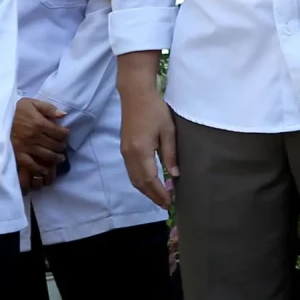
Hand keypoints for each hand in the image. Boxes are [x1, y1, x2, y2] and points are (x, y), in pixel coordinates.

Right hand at [12, 98, 68, 189]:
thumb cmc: (15, 110)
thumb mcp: (32, 103)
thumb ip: (48, 108)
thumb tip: (63, 115)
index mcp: (40, 123)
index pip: (60, 133)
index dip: (65, 135)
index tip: (65, 135)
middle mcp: (35, 136)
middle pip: (55, 145)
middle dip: (62, 146)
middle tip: (62, 147)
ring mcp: (26, 147)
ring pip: (47, 156)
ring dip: (56, 158)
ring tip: (59, 158)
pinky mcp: (18, 154)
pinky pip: (31, 165)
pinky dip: (40, 169)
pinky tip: (45, 170)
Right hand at [118, 76, 176, 209]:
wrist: (135, 94)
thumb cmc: (155, 109)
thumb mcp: (168, 130)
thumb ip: (170, 153)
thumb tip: (175, 174)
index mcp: (141, 151)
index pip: (150, 179)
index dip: (159, 193)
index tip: (170, 203)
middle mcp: (129, 155)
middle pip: (139, 183)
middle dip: (152, 195)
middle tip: (166, 205)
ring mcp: (124, 152)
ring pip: (134, 178)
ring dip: (145, 190)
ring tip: (159, 197)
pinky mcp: (124, 148)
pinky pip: (131, 171)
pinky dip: (140, 181)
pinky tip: (150, 183)